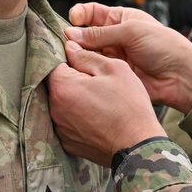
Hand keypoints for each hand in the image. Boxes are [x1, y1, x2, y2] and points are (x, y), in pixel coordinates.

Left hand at [48, 41, 164, 166]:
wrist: (138, 144)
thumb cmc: (129, 105)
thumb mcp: (114, 69)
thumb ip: (87, 56)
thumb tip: (70, 47)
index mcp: (63, 87)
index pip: (54, 63)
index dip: (70, 59)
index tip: (85, 62)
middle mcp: (55, 109)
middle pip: (57, 85)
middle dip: (72, 80)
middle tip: (96, 82)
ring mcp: (60, 128)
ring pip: (62, 105)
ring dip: (75, 100)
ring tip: (99, 102)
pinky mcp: (68, 143)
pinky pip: (68, 123)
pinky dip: (78, 118)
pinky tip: (97, 118)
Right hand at [64, 3, 191, 113]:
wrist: (181, 76)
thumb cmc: (164, 47)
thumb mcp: (132, 32)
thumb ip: (101, 34)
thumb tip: (71, 34)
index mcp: (121, 19)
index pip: (91, 13)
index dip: (79, 15)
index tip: (73, 20)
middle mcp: (113, 37)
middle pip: (84, 34)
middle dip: (74, 37)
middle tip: (66, 43)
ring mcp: (112, 57)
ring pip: (86, 53)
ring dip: (76, 54)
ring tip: (69, 56)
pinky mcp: (112, 75)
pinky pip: (93, 70)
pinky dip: (83, 70)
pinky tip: (78, 70)